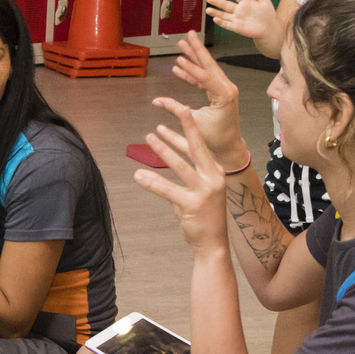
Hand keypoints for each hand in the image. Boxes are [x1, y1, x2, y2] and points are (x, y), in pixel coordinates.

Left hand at [133, 106, 230, 255]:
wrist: (212, 243)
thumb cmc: (204, 217)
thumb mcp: (198, 192)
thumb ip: (187, 178)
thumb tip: (169, 165)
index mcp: (216, 172)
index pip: (201, 146)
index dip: (190, 128)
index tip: (182, 111)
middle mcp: (213, 178)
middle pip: (197, 148)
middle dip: (185, 128)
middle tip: (175, 110)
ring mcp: (204, 192)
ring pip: (181, 166)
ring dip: (163, 150)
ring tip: (148, 138)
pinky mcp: (192, 205)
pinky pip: (168, 190)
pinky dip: (152, 182)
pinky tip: (139, 174)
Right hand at [154, 31, 246, 162]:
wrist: (228, 145)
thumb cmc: (215, 138)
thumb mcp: (193, 123)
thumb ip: (175, 109)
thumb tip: (157, 101)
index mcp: (224, 94)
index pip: (205, 76)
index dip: (190, 66)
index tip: (179, 57)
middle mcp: (226, 88)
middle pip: (209, 65)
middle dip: (197, 49)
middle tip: (189, 34)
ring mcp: (224, 89)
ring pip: (207, 69)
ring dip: (195, 57)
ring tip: (184, 44)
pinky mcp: (219, 92)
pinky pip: (204, 79)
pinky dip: (193, 72)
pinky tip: (181, 67)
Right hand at [205, 0, 275, 39]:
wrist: (269, 28)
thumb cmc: (267, 15)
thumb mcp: (264, 1)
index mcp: (245, 2)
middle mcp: (239, 10)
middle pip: (226, 5)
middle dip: (217, 2)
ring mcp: (237, 19)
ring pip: (224, 15)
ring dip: (216, 13)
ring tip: (208, 10)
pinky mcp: (237, 27)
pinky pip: (227, 25)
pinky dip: (221, 22)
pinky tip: (216, 19)